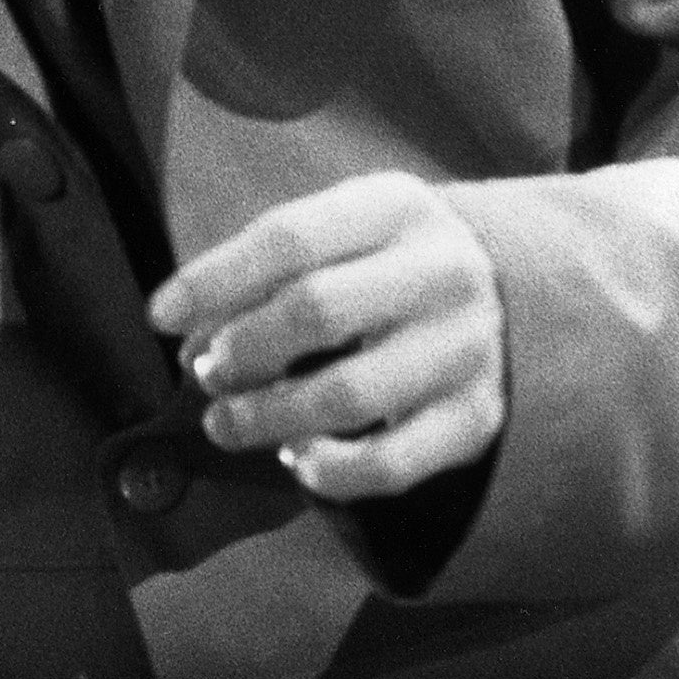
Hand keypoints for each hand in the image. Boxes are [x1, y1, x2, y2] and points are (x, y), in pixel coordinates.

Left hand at [148, 172, 506, 501]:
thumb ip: (272, 266)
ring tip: (228, 421)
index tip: (160, 316)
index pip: (289, 237)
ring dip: (268, 416)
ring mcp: (467, 348)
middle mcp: (442, 271)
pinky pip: (390, 464)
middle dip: (241, 350)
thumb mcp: (348, 229)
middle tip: (207, 373)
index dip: (212, 280)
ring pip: (347, 396)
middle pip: (314, 311)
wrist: (517, 292)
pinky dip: (329, 471)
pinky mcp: (477, 418)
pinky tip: (296, 457)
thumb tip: (187, 332)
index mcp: (398, 207)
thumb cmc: (392, 262)